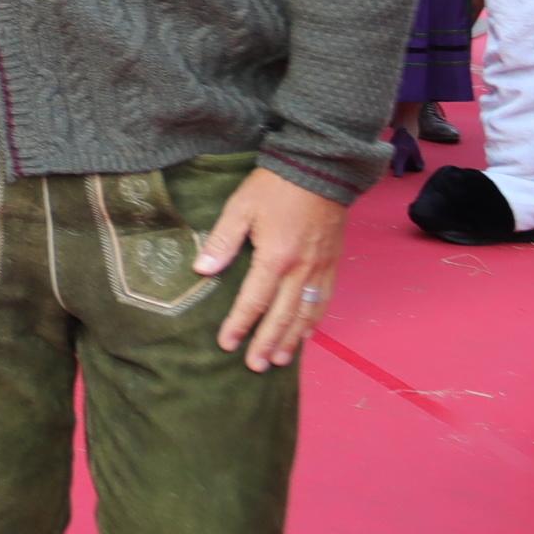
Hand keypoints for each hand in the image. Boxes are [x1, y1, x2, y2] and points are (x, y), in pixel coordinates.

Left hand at [196, 169, 348, 373]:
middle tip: (255, 366)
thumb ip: (222, 241)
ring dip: (292, 339)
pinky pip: (324, 300)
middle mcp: (300, 270)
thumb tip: (202, 270)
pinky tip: (307, 333)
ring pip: (306, 314)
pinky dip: (314, 321)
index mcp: (275, 258)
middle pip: (282, 316)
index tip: (227, 344)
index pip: (254, 301)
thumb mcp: (241, 207)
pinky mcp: (332, 263)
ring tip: (279, 360)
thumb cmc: (276, 186)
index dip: (239, 325)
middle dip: (267, 343)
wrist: (321, 168)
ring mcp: (320, 269)